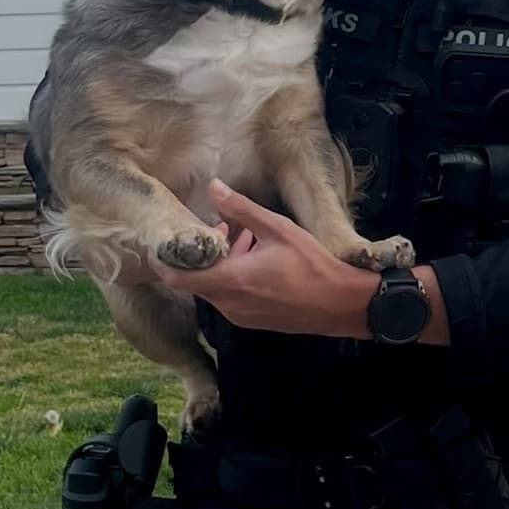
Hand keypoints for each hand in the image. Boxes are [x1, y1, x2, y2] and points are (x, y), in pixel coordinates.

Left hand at [149, 179, 378, 338]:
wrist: (342, 305)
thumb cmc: (312, 265)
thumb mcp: (277, 229)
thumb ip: (241, 209)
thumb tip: (212, 186)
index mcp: (230, 281)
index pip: (176, 277)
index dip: (166, 258)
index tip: (171, 238)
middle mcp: (228, 304)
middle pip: (194, 280)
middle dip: (201, 254)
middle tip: (218, 228)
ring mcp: (240, 316)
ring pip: (213, 288)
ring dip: (220, 264)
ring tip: (244, 237)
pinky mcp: (252, 321)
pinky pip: (229, 298)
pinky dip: (232, 277)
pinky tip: (256, 258)